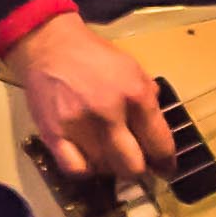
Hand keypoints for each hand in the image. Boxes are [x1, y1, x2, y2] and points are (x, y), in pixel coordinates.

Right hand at [7, 9, 174, 192]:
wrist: (49, 46)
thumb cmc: (94, 57)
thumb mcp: (133, 69)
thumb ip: (148, 100)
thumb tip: (157, 133)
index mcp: (136, 95)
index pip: (160, 145)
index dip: (166, 164)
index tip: (164, 169)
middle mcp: (109, 113)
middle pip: (133, 167)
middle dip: (138, 169)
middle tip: (136, 164)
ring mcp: (79, 126)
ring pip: (105, 170)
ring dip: (110, 166)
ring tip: (108, 153)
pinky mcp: (53, 134)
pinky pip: (76, 169)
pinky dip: (85, 169)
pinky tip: (87, 158)